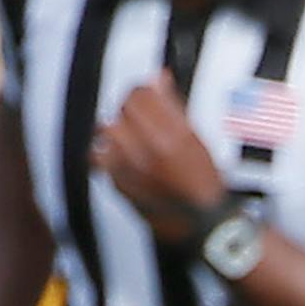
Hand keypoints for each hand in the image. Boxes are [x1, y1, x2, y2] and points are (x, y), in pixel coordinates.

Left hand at [89, 70, 226, 242]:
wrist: (200, 227)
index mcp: (169, 138)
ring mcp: (126, 169)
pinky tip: (130, 163)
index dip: (144, 94)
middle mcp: (144, 152)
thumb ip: (173, 107)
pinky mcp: (115, 183)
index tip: (150, 100)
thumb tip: (158, 78)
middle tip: (147, 127)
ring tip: (135, 145)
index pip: (138, 94)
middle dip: (132, 114)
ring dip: (118, 133)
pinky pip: (101, 157)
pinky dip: (112, 155)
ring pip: (106, 130)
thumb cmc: (203, 187)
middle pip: (120, 110)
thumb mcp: (197, 141)